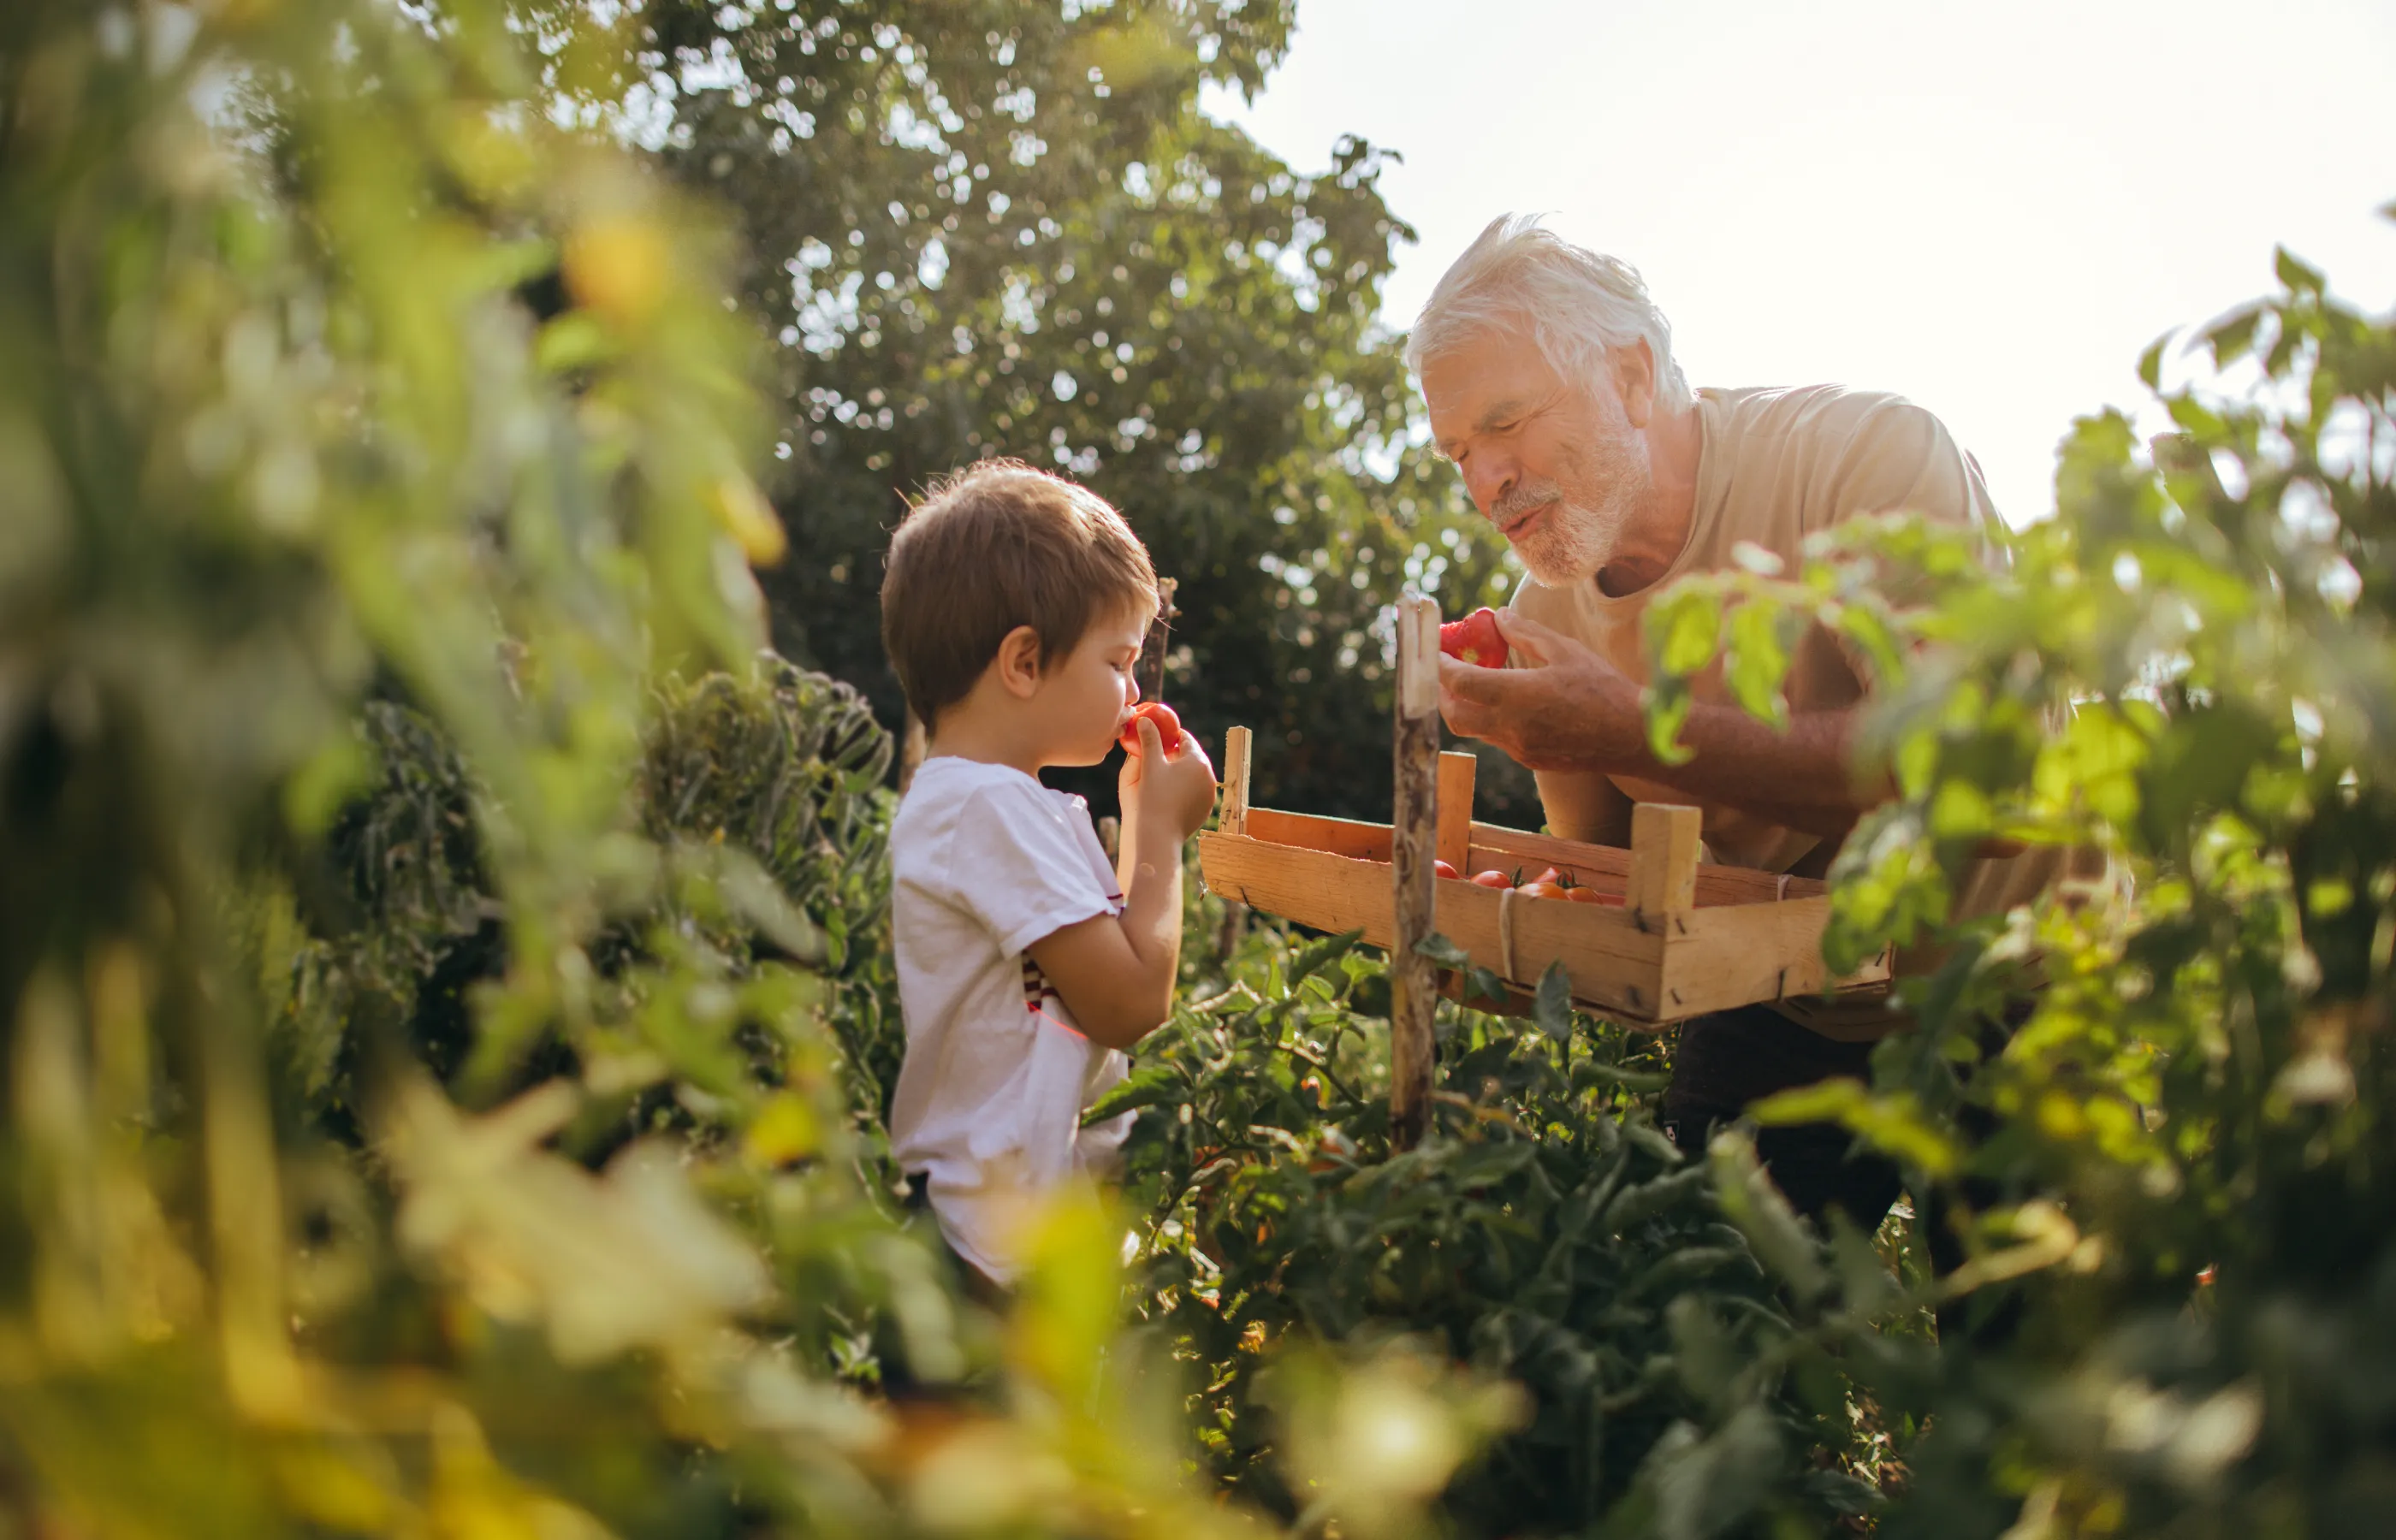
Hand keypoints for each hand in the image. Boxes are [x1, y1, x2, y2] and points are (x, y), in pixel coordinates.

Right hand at [1119, 714, 1216, 839]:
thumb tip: (1145, 719)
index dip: (1170, 735)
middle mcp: (1210, 775)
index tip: (1158, 734)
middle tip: (1157, 752)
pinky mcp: (1206, 808)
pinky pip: (1195, 791)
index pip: (1185, 739)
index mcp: (1198, 760)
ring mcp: (1210, 794)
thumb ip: (1149, 739)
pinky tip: (1169, 791)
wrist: (1160, 835)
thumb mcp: (1150, 765)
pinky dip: (1184, 787)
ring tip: (1161, 772)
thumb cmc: (1153, 797)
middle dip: (1175, 753)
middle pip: (1191, 756)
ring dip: (1180, 770)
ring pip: (1194, 775)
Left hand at [1437, 609, 1644, 772]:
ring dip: (1467, 706)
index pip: (1459, 682)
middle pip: (1454, 714)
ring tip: (1477, 682)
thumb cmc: (1603, 689)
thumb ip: (1526, 634)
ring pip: (1474, 729)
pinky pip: (1497, 739)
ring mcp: (1518, 747)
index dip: (1440, 665)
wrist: (1632, 737)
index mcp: (1516, 695)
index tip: (1434, 651)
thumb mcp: (1565, 650)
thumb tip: (1498, 618)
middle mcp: (1510, 726)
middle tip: (1448, 670)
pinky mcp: (1529, 760)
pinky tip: (1508, 703)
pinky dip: (1491, 719)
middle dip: (1442, 692)